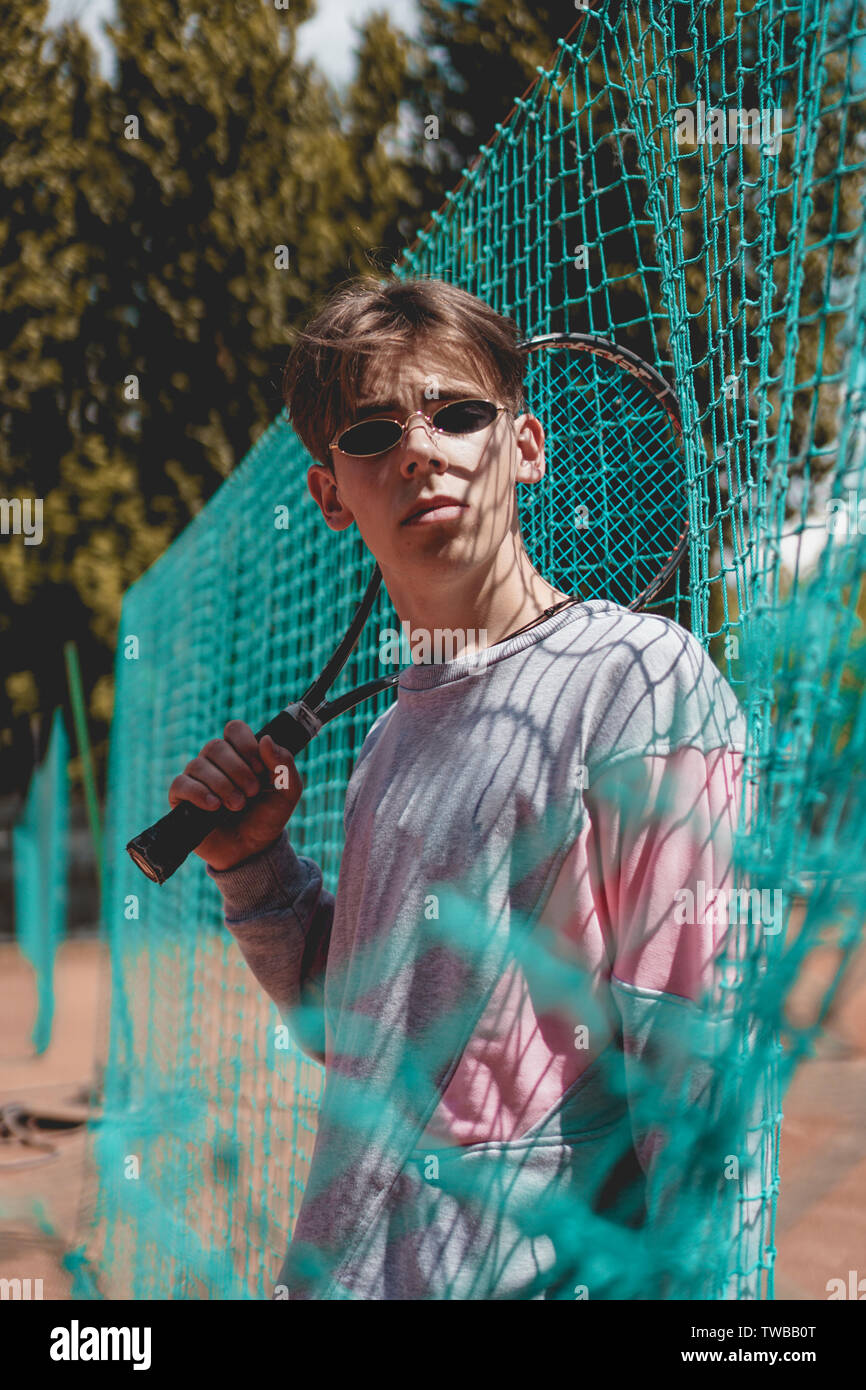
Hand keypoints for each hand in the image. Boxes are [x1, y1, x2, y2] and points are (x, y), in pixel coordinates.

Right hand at [168, 720, 302, 870]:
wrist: (252, 851)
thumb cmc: (267, 818)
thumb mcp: (287, 793)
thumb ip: (284, 765)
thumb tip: (266, 740)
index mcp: (240, 754)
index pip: (234, 729)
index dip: (246, 745)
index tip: (260, 768)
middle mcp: (216, 762)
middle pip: (216, 746)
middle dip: (238, 770)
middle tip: (251, 793)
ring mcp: (196, 779)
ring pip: (199, 764)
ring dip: (223, 785)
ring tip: (237, 805)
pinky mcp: (181, 798)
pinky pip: (181, 784)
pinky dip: (199, 793)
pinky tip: (214, 806)